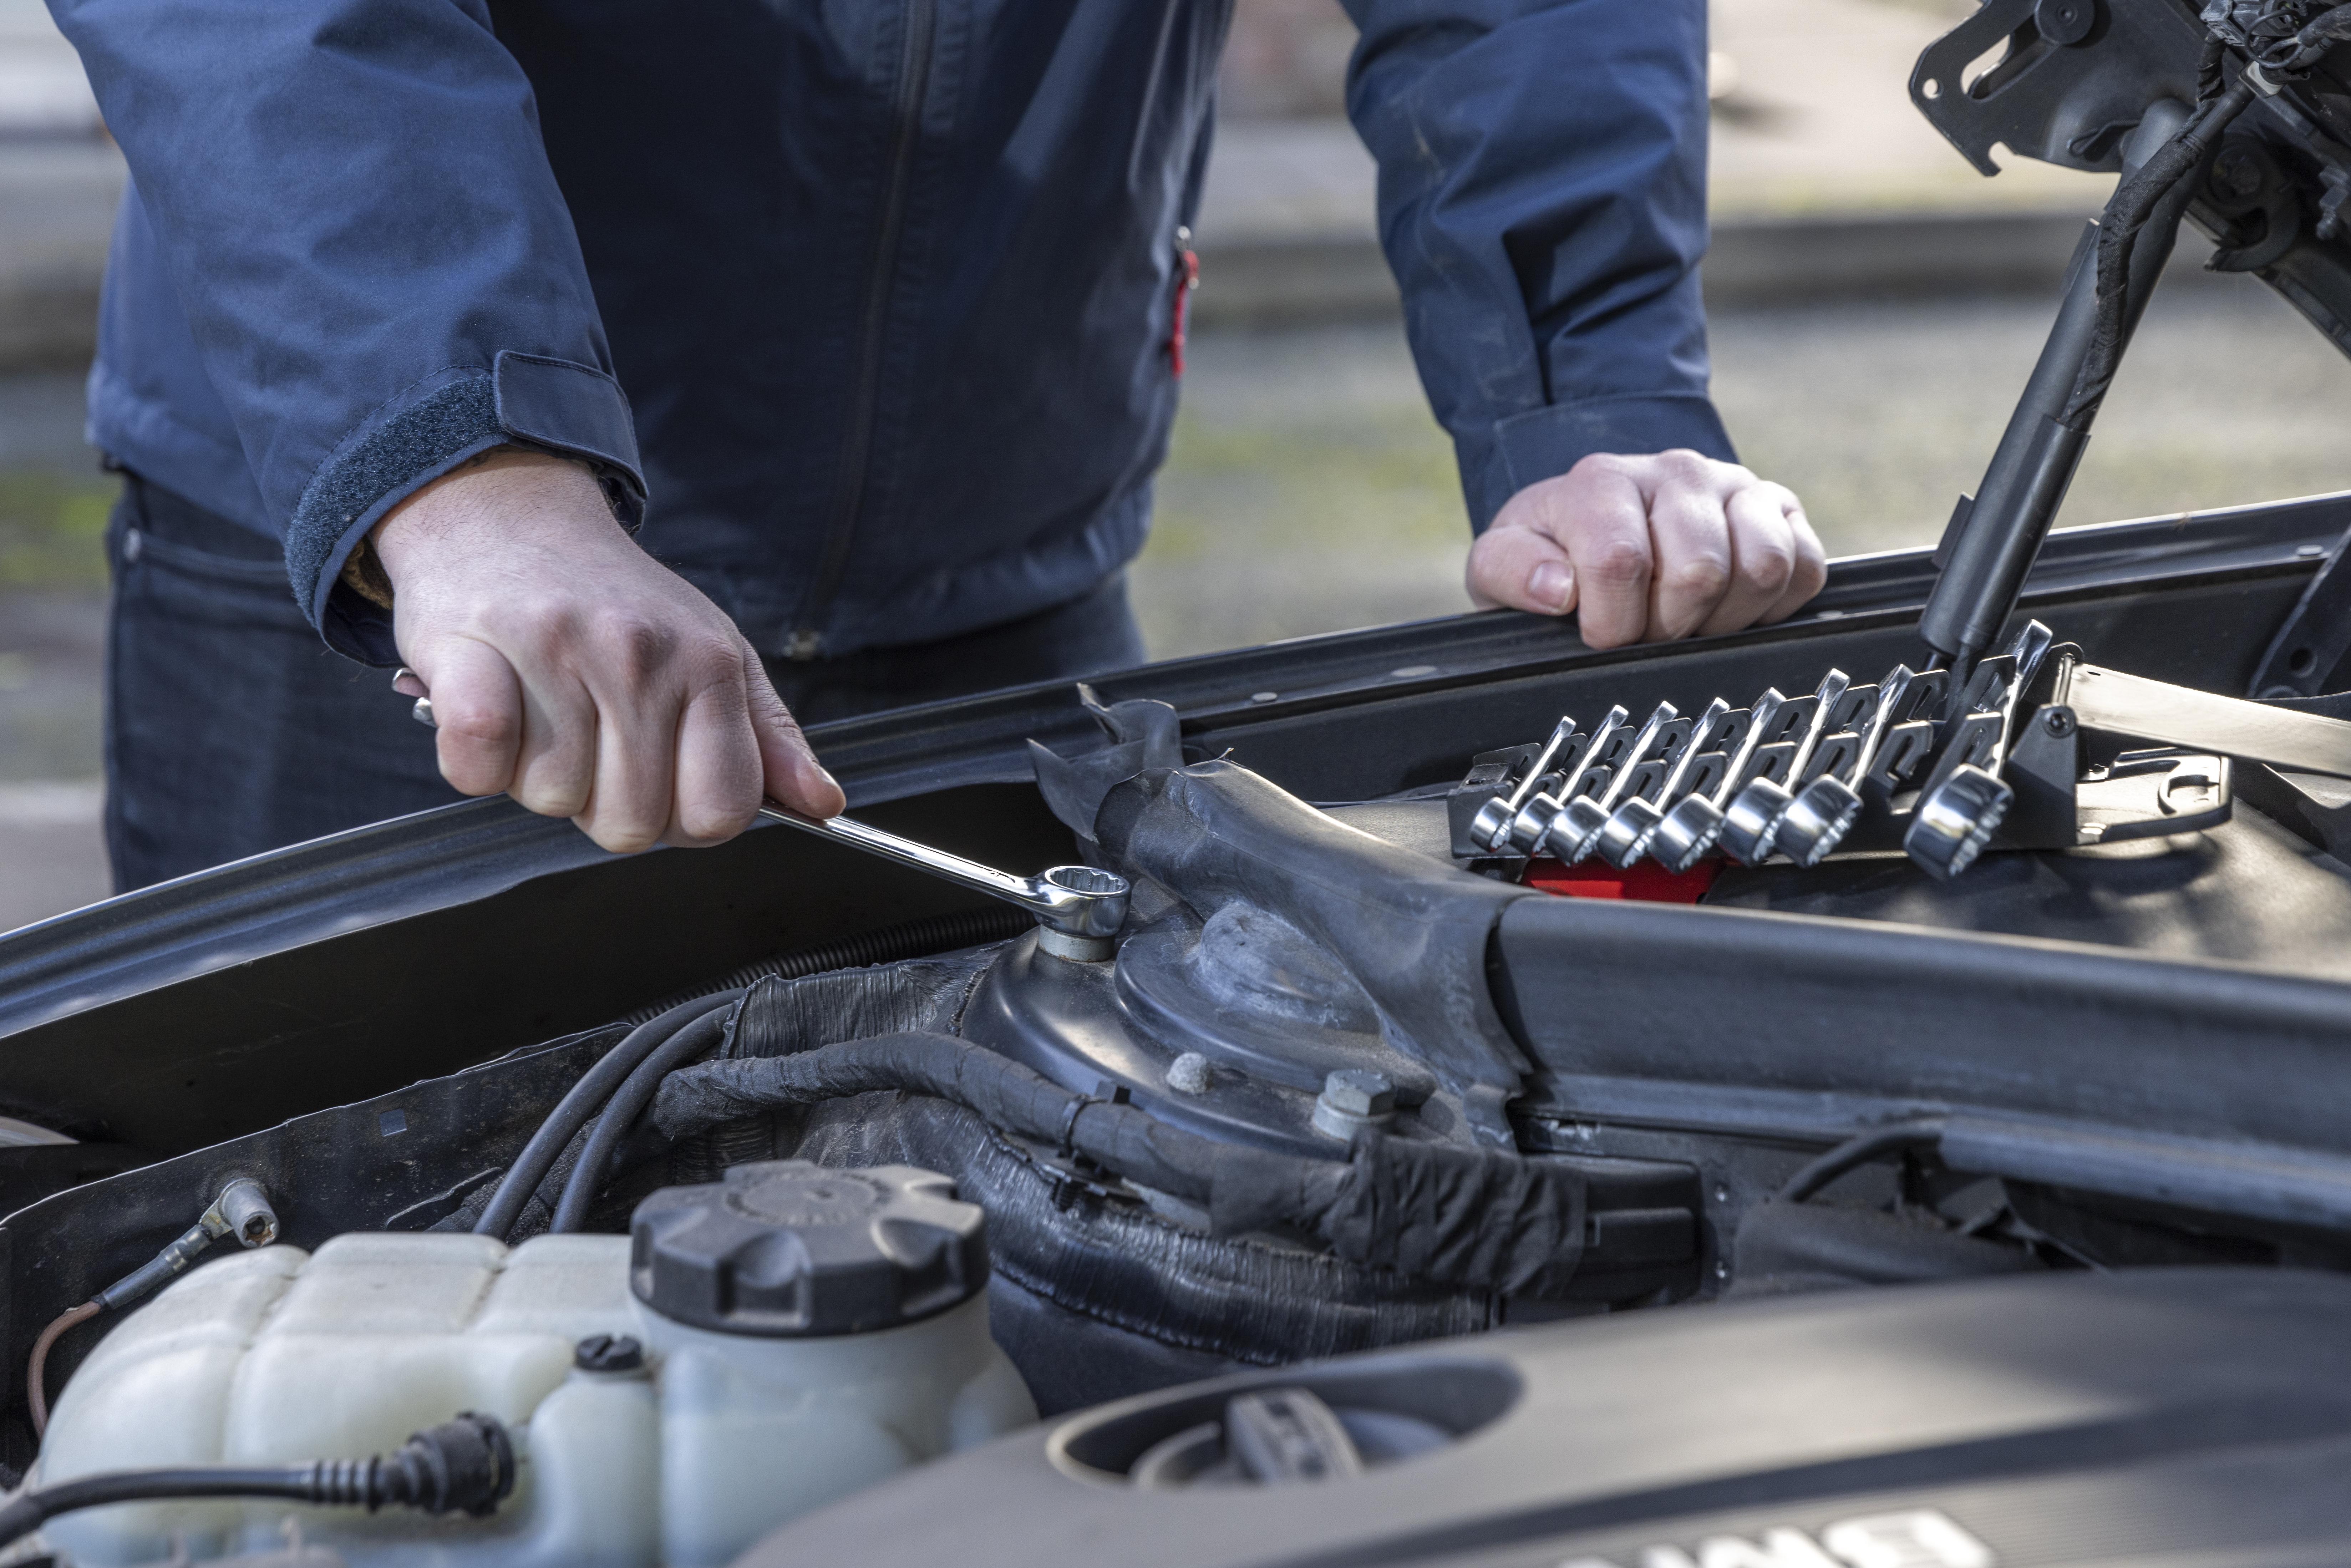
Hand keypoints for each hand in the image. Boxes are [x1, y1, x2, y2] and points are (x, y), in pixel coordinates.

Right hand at [372, 449, 843, 852]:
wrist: (507, 516)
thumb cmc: (613, 604)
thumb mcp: (714, 655)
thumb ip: (769, 740)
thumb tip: (824, 803)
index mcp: (710, 664)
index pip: (721, 812)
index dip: (683, 820)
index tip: (659, 784)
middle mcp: (640, 654)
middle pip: (633, 824)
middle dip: (604, 802)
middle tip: (588, 737)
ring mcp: (556, 649)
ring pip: (554, 800)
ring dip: (537, 776)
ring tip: (539, 710)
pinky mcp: (468, 651)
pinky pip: (478, 766)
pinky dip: (476, 763)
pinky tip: (492, 713)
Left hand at [1466, 450, 1825, 648]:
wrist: (1599, 519)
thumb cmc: (1553, 551)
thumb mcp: (1501, 561)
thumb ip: (1509, 571)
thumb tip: (1556, 588)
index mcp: (1603, 482)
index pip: (1622, 561)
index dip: (1614, 623)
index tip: (1601, 634)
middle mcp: (1676, 472)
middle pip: (1699, 572)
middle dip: (1669, 625)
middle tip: (1647, 629)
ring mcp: (1735, 487)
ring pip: (1762, 568)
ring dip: (1724, 618)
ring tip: (1687, 619)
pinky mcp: (1781, 510)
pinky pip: (1804, 567)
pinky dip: (1773, 606)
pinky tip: (1729, 608)